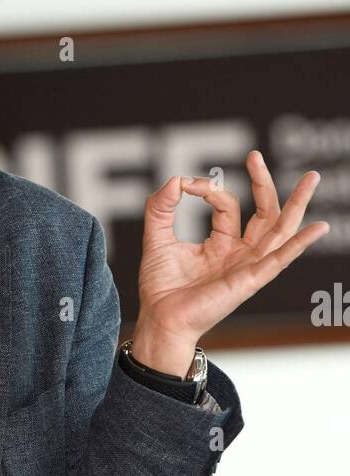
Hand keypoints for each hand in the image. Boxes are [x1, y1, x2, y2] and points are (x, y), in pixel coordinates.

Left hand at [130, 150, 329, 373]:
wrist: (159, 320)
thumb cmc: (161, 289)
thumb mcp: (157, 239)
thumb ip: (161, 209)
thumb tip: (175, 180)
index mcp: (221, 245)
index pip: (227, 206)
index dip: (208, 190)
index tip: (185, 186)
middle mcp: (239, 254)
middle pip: (264, 213)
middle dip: (263, 183)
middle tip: (255, 155)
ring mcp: (248, 267)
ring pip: (281, 231)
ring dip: (297, 204)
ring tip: (312, 178)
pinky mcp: (250, 281)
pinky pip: (280, 260)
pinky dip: (299, 244)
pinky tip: (318, 227)